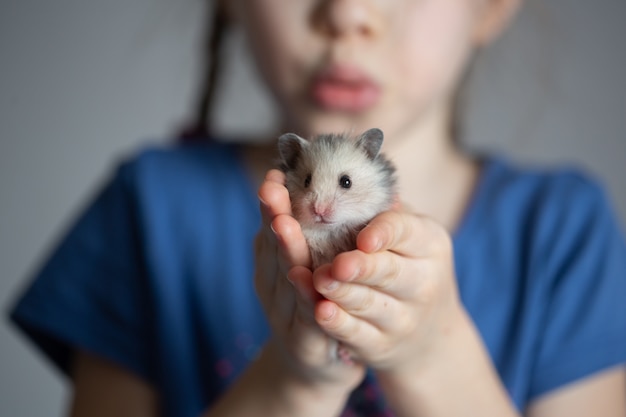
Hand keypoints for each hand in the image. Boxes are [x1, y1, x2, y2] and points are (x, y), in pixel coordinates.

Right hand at [254, 169, 365, 391]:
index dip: (272, 201)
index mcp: (274, 263)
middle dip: (273, 215)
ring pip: (286, 278)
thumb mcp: (308, 267)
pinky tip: (305, 278)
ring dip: (285, 250)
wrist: (315, 369)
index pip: (271, 227)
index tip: (275, 173)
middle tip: (272, 190)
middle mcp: (272, 286)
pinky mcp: (302, 343)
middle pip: (273, 247)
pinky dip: (304, 297)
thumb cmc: (314, 305)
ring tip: (284, 225)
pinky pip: (305, 316)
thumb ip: (310, 234)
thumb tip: (326, 189)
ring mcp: (283, 315)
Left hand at [311, 208, 464, 375]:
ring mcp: (404, 318)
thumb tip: (346, 177)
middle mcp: (423, 282)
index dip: (384, 233)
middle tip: (336, 263)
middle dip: (361, 266)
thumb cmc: (408, 267)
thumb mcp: (410, 237)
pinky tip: (321, 311)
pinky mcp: (381, 346)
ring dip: (342, 292)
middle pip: (388, 271)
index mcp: (429, 244)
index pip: (407, 232)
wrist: (429, 335)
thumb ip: (384, 212)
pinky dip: (338, 323)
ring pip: (369, 303)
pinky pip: (358, 333)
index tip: (363, 237)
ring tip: (317, 280)